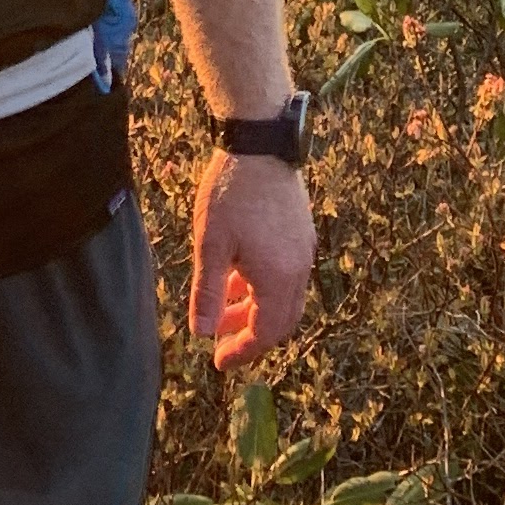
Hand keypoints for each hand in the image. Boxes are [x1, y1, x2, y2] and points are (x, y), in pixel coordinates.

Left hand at [188, 151, 314, 370]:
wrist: (259, 142)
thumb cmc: (231, 193)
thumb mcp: (211, 244)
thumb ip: (208, 292)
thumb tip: (201, 334)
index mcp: (278, 277)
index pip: (266, 332)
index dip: (243, 352)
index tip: (218, 362)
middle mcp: (298, 268)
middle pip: (281, 320)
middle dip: (251, 335)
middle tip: (221, 343)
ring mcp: (303, 248)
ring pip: (283, 296)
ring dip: (255, 309)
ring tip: (223, 310)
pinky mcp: (300, 231)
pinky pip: (286, 274)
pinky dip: (263, 287)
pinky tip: (238, 275)